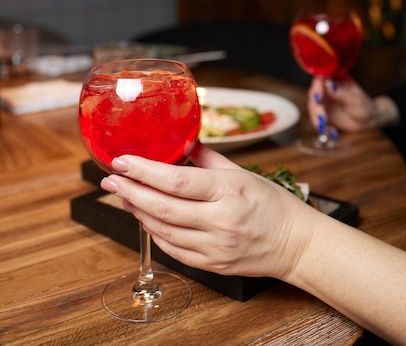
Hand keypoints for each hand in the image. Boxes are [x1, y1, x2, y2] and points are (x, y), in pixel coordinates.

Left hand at [100, 143, 313, 280]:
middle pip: (163, 208)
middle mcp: (221, 220)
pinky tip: (145, 218)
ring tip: (124, 194)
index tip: (121, 162)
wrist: (295, 243)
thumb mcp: (243, 172)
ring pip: (163, 230)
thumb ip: (209, 158)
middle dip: (130, 191)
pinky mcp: (213, 264)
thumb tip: (182, 142)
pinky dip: (155, 233)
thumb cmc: (272, 203)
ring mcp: (215, 246)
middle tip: (110, 180)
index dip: (144, 171)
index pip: (177, 181)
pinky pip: (173, 250)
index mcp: (229, 190)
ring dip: (138, 211)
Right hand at [307, 76, 399, 133]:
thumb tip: (329, 85)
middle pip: (314, 94)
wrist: (368, 121)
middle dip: (316, 107)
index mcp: (337, 79)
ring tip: (324, 127)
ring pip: (313, 106)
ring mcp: (325, 100)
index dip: (317, 87)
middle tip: (323, 118)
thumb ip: (342, 94)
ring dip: (316, 117)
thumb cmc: (366, 107)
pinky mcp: (323, 111)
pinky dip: (321, 125)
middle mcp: (328, 87)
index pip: (321, 78)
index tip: (318, 98)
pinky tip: (331, 131)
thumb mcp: (356, 101)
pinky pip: (316, 117)